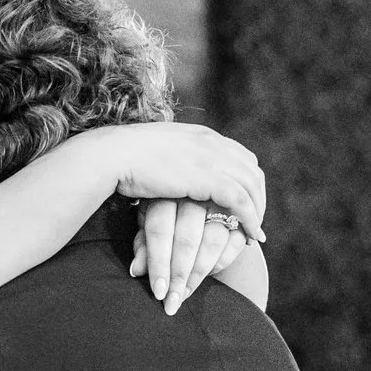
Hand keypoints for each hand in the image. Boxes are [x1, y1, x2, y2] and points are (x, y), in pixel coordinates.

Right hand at [106, 123, 265, 240]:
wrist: (113, 155)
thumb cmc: (124, 157)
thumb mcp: (159, 152)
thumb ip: (176, 159)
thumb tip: (176, 172)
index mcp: (203, 135)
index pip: (241, 157)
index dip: (249, 182)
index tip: (247, 203)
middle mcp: (213, 143)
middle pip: (252, 171)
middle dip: (258, 198)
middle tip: (254, 223)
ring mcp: (211, 158)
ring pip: (251, 187)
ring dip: (256, 212)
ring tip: (252, 235)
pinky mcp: (206, 178)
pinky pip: (240, 200)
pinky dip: (249, 218)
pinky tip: (247, 235)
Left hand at [129, 200, 251, 314]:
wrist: (200, 192)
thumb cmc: (167, 212)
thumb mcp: (149, 222)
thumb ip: (143, 244)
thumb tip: (136, 270)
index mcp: (164, 193)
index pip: (159, 231)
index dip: (159, 264)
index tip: (159, 292)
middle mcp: (193, 193)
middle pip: (187, 239)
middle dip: (180, 275)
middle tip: (173, 302)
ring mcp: (220, 199)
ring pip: (213, 241)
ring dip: (200, 273)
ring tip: (187, 293)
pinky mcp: (242, 210)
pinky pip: (234, 241)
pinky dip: (221, 261)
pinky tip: (208, 273)